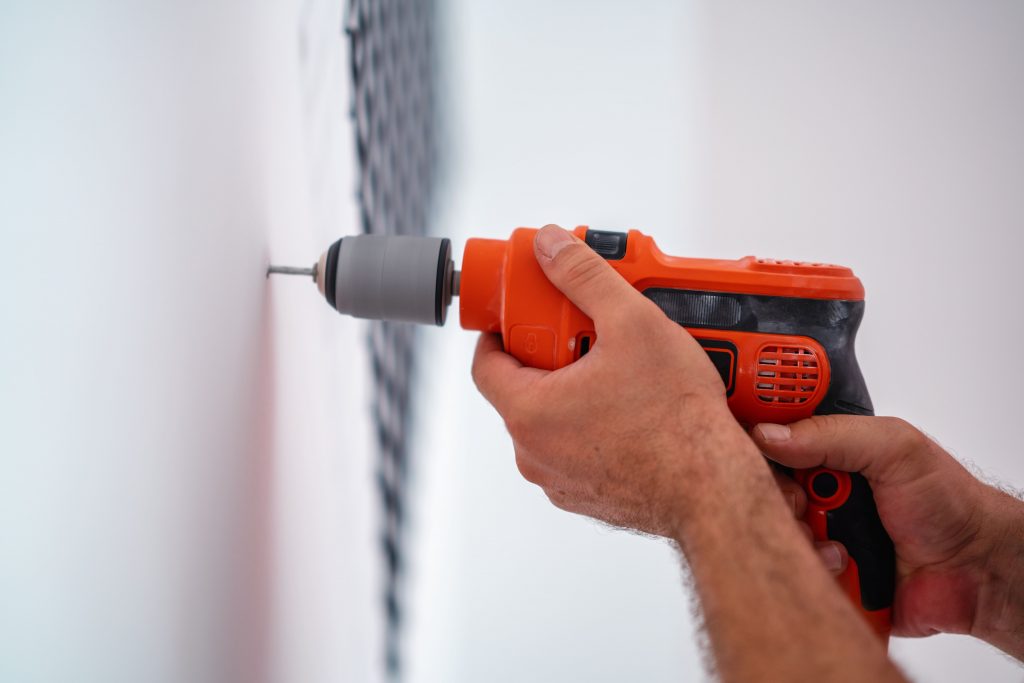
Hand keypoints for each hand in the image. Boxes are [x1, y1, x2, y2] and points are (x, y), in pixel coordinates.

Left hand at [471, 224, 763, 537]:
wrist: (715, 489)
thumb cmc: (675, 419)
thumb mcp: (630, 323)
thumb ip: (584, 277)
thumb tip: (550, 247)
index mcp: (528, 413)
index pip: (486, 362)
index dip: (503, 329)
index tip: (526, 313)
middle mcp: (534, 453)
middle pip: (525, 387)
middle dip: (555, 353)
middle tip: (593, 333)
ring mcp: (562, 479)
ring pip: (556, 419)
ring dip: (579, 389)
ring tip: (624, 368)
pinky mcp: (592, 495)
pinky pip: (581, 446)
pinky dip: (598, 423)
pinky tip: (636, 405)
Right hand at [753, 416, 1023, 657]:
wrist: (975, 572)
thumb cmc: (948, 503)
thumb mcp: (895, 448)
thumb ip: (833, 433)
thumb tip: (769, 434)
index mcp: (826, 447)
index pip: (767, 432)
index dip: (749, 435)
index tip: (744, 441)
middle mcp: (814, 485)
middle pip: (757, 483)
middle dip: (776, 493)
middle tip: (802, 498)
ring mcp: (813, 527)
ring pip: (769, 527)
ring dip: (798, 533)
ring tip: (835, 537)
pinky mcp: (816, 567)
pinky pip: (789, 567)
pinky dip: (812, 566)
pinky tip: (842, 561)